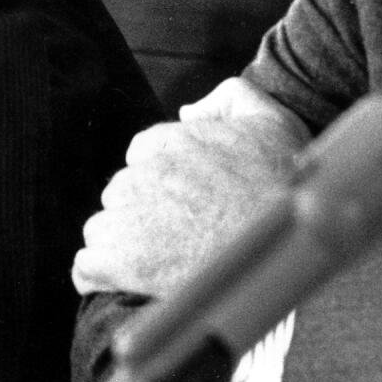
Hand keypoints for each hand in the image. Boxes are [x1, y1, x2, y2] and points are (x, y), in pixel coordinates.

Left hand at [72, 81, 306, 296]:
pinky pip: (87, 266)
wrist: (294, 253)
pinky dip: (97, 276)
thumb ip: (230, 98)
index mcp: (171, 145)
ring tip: (158, 263)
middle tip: (177, 234)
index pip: (142, 155)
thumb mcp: (272, 121)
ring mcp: (130, 220)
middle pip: (121, 193)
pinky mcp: (122, 262)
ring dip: (121, 244)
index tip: (183, 201)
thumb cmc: (287, 191)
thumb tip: (189, 110)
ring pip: (102, 228)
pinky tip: (119, 282)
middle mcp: (145, 177)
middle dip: (141, 211)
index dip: (161, 180)